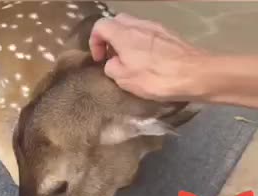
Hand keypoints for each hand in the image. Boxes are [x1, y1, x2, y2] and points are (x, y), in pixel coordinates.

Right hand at [89, 13, 208, 101]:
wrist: (196, 75)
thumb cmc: (156, 78)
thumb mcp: (125, 80)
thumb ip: (112, 68)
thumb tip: (113, 63)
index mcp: (124, 34)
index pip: (100, 25)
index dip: (94, 42)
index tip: (99, 59)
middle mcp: (139, 25)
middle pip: (117, 21)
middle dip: (110, 37)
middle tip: (113, 56)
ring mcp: (157, 27)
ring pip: (134, 26)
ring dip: (127, 40)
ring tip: (130, 60)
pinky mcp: (170, 35)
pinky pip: (149, 33)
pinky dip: (142, 42)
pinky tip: (148, 60)